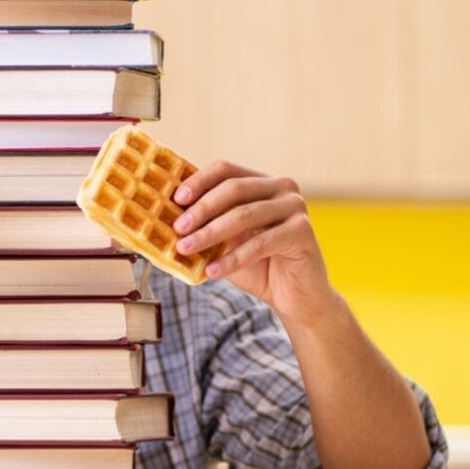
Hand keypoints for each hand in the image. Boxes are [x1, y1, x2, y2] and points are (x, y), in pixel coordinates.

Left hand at [172, 160, 338, 325]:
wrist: (295, 298)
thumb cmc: (258, 268)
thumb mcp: (227, 244)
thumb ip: (206, 228)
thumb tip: (166, 221)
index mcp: (261, 182)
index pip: (226, 170)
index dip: (199, 181)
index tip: (176, 200)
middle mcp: (282, 187)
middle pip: (234, 189)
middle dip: (201, 209)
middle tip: (178, 228)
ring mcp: (295, 206)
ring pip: (244, 215)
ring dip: (210, 233)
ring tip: (186, 249)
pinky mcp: (302, 231)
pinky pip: (260, 243)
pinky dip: (233, 259)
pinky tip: (212, 272)